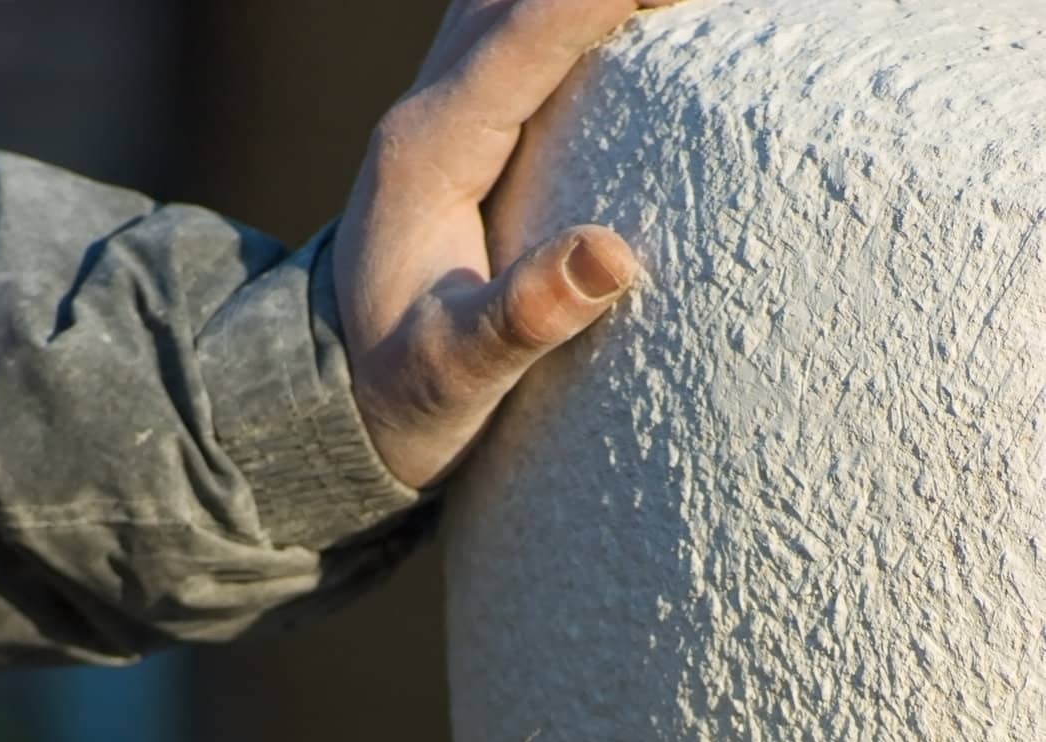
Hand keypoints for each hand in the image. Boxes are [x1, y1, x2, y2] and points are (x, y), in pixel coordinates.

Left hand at [334, 0, 682, 489]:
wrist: (347, 397)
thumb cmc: (404, 390)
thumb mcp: (455, 373)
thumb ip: (524, 318)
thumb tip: (614, 255)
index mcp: (426, 154)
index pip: (519, 38)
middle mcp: (429, 111)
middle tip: (699, 5)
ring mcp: (444, 110)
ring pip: (514, 1)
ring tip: (679, 11)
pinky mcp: (467, 125)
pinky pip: (525, 36)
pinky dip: (576, 17)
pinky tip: (638, 27)